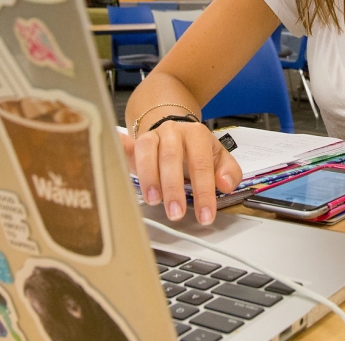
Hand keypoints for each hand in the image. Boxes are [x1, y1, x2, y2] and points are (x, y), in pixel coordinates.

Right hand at [122, 121, 241, 224]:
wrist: (173, 129)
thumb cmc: (194, 149)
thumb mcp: (218, 156)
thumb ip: (228, 171)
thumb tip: (225, 184)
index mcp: (196, 135)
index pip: (201, 164)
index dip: (204, 192)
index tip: (205, 215)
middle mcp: (173, 132)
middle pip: (171, 158)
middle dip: (173, 188)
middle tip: (176, 213)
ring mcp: (152, 136)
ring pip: (147, 152)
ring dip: (149, 178)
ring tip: (153, 201)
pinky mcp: (135, 142)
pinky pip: (125, 145)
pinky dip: (119, 150)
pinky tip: (116, 156)